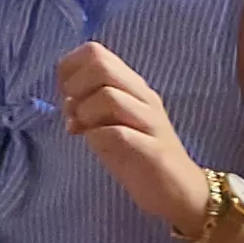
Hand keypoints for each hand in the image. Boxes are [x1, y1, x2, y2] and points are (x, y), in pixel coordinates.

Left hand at [57, 40, 212, 234]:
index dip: (69, 69)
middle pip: (100, 66)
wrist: (179, 191)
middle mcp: (143, 97)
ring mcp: (150, 122)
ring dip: (85, 114)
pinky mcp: (152, 150)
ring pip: (108, 96)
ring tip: (84, 131)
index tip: (65, 94)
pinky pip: (117, 133)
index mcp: (131, 86)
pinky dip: (98, 137)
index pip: (95, 52)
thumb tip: (65, 98)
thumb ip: (89, 103)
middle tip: (73, 113)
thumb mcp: (108, 121)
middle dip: (75, 87)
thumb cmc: (138, 153)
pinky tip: (98, 145)